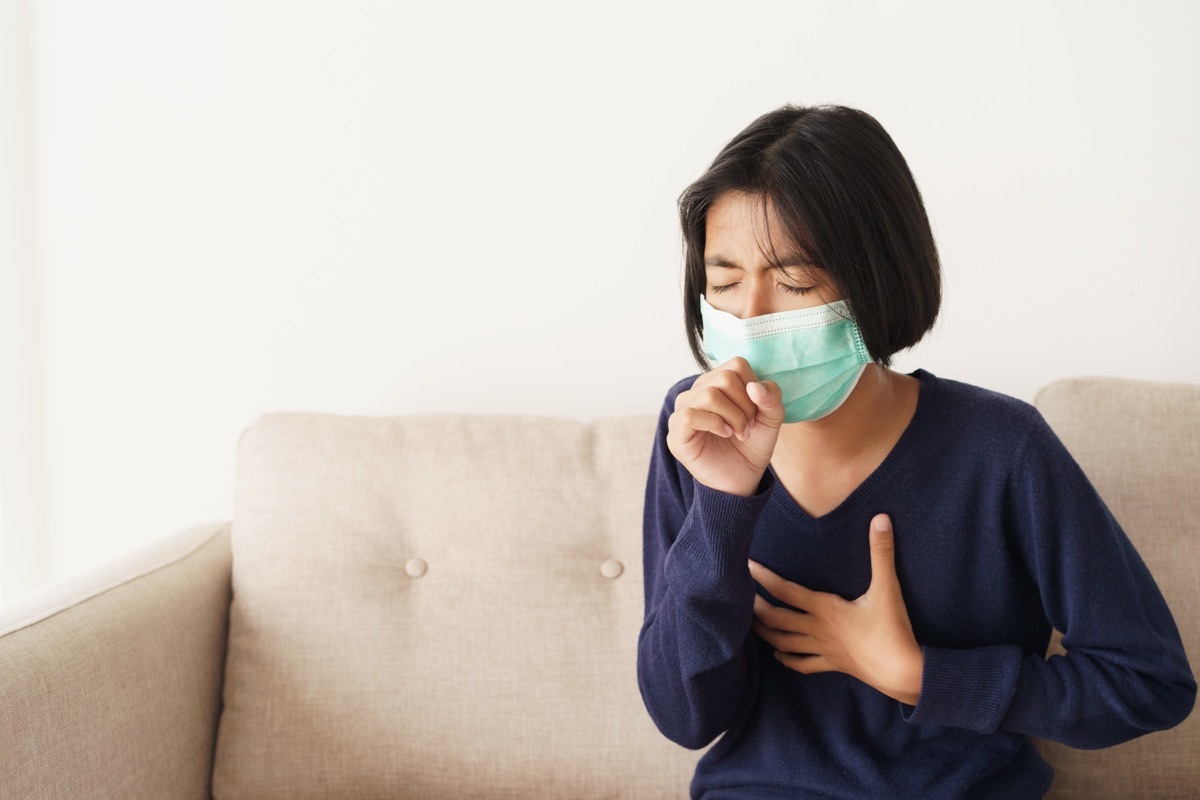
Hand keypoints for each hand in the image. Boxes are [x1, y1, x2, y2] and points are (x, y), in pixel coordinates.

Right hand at [667, 357, 785, 495]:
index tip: (756, 412)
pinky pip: (691, 415)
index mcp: (716, 383)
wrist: (742, 479)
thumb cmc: (751, 446)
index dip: (753, 387)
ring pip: (709, 394)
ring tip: (738, 433)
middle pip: (725, 378)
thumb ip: (771, 397)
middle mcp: (696, 392)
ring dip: (733, 417)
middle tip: (748, 427)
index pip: (736, 365)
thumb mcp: (771, 419)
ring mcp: (683, 410)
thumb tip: (754, 387)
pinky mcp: (676, 432)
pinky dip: (715, 424)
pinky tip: (724, 434)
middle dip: (745, 405)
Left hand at [748, 514, 923, 705]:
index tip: (746, 565)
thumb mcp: (888, 587)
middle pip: (776, 619)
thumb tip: (881, 518)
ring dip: (765, 633)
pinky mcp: (833, 665)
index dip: (763, 577)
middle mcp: (818, 628)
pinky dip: (788, 660)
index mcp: (825, 608)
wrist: (904, 672)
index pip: (786, 590)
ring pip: (784, 642)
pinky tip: (779, 656)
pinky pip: (804, 664)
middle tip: (739, 596)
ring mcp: (824, 649)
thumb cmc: (893, 629)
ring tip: (750, 624)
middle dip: (756, 608)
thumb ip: (882, 552)